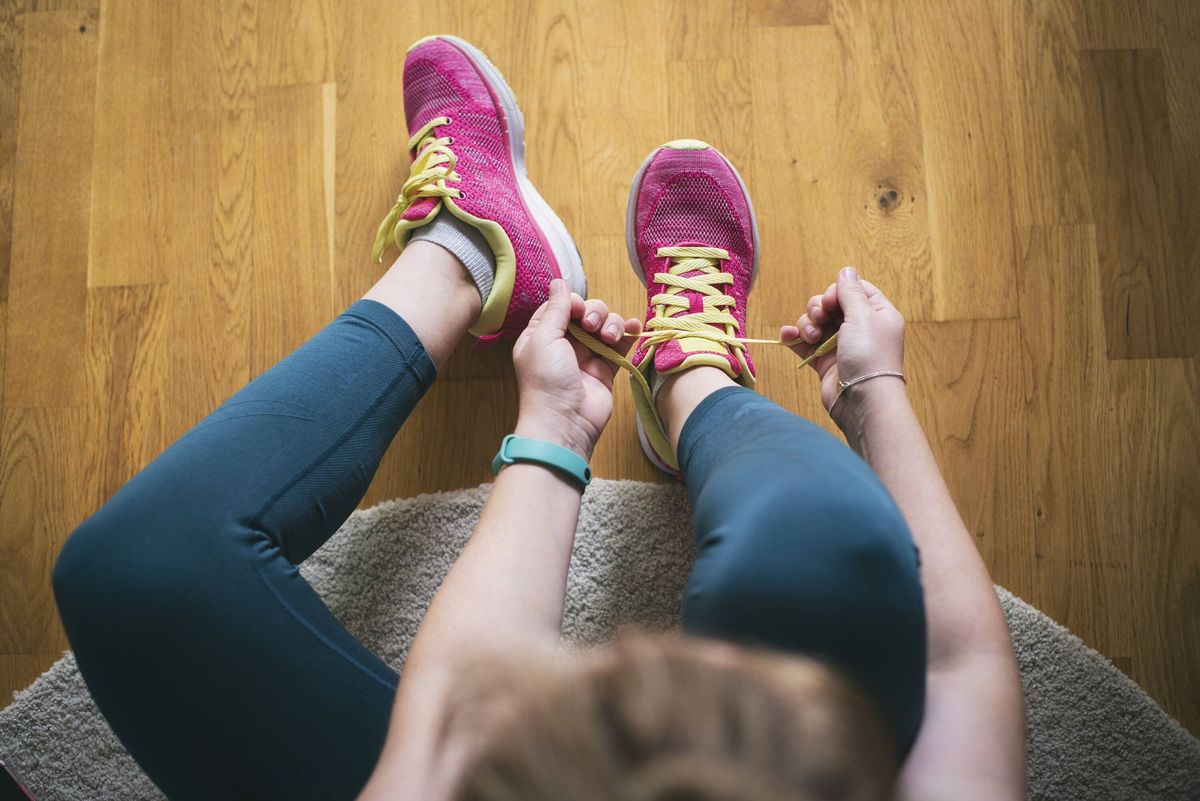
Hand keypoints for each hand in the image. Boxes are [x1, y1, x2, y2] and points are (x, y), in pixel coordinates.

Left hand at [512, 280, 641, 458]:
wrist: (565, 422)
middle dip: (595, 313)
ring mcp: (587, 356)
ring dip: (612, 324)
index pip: (561, 305)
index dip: (573, 303)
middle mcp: (564, 343)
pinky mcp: (606, 368)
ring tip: (609, 338)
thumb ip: (556, 309)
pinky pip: (621, 344)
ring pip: (606, 325)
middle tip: (592, 327)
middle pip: (587, 312)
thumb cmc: (546, 381)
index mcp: (542, 334)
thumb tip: (559, 282)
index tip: (578, 311)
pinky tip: (634, 329)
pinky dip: (628, 334)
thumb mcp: (543, 338)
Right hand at [780, 267, 905, 426]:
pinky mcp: (823, 361)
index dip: (837, 291)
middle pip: (830, 305)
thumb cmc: (869, 355)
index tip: (831, 301)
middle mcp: (859, 327)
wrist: (862, 399)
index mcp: (877, 313)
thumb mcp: (863, 315)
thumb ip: (850, 292)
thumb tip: (846, 270)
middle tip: (820, 319)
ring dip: (806, 324)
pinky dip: (794, 337)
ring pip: (814, 322)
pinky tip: (787, 337)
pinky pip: (804, 342)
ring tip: (811, 337)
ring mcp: (840, 344)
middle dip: (818, 308)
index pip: (854, 290)